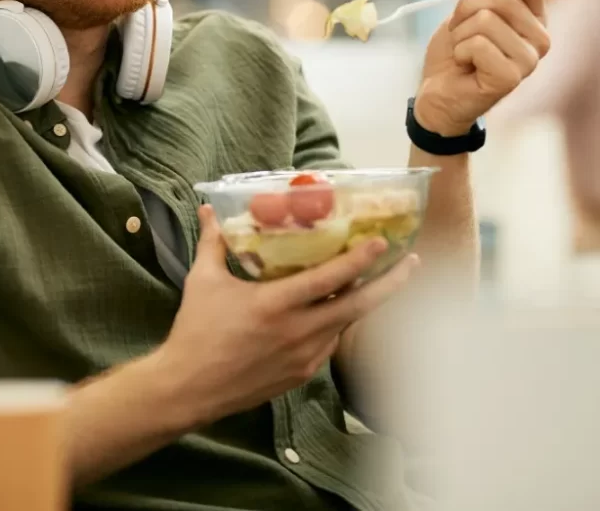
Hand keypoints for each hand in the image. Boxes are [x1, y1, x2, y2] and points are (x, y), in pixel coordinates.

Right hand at [157, 206, 418, 425]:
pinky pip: (328, 344)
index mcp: (275, 305)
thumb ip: (213, 244)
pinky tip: (333, 313)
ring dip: (361, 304)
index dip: (359, 259)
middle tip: (411, 263)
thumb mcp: (202, 281)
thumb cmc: (195, 330)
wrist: (189, 388)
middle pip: (358, 307)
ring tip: (374, 283)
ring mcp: (303, 358)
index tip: (382, 242)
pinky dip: (336, 325)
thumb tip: (208, 211)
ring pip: (345, 326)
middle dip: (390, 284)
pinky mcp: (300, 375)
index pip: (329, 279)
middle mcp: (298, 332)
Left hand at [415, 0, 549, 135]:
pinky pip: (477, 44)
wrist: (436, 93)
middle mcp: (540, 39)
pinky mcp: (510, 78)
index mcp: (534, 18)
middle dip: (465, 9)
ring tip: (461, 52)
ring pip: (485, 19)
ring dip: (459, 33)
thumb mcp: (470, 12)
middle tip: (459, 31)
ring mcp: (529, 60)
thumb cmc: (454, 53)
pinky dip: (459, 51)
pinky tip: (463, 66)